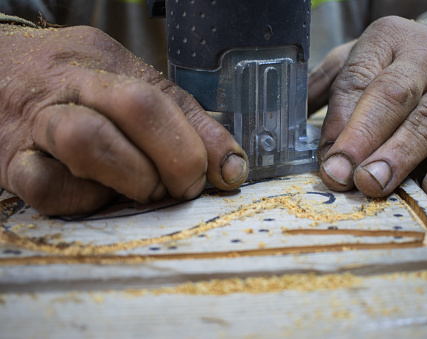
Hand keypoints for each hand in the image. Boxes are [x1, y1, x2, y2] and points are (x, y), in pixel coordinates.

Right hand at [0, 24, 248, 214]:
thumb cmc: (66, 82)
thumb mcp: (123, 81)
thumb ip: (180, 119)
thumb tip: (232, 167)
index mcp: (103, 64)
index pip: (161, 96)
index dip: (199, 140)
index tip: (223, 171)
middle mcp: (70, 88)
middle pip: (136, 108)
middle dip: (176, 157)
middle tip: (183, 183)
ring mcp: (36, 126)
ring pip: (88, 142)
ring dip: (133, 176)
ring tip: (144, 188)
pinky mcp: (11, 165)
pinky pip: (48, 188)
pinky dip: (84, 200)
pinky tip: (96, 194)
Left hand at [308, 16, 426, 206]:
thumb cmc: (388, 63)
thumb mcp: (352, 60)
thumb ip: (324, 89)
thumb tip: (287, 126)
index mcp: (385, 41)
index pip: (358, 80)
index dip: (340, 122)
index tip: (327, 157)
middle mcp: (422, 61)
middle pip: (392, 98)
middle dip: (364, 139)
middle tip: (344, 174)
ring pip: (425, 125)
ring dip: (398, 159)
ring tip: (374, 185)